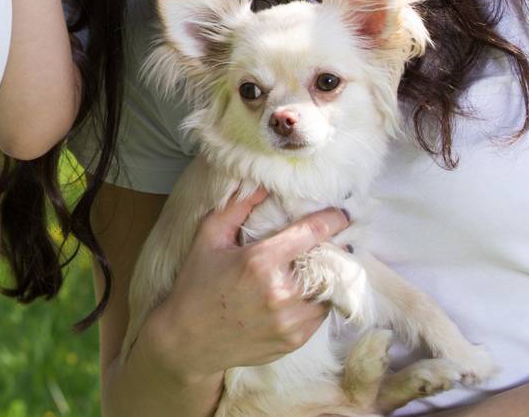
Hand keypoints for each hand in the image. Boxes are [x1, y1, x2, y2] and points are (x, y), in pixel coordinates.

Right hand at [145, 189, 349, 381]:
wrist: (188, 341)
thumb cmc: (196, 286)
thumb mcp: (208, 239)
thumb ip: (236, 209)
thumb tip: (263, 187)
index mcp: (260, 261)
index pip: (311, 233)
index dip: (331, 220)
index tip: (341, 215)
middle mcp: (280, 292)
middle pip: (328, 264)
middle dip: (330, 251)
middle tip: (328, 243)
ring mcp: (289, 321)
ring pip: (328, 293)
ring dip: (326, 279)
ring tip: (315, 270)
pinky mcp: (293, 342)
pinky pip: (319, 317)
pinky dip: (316, 302)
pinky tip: (301, 296)